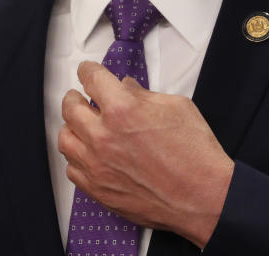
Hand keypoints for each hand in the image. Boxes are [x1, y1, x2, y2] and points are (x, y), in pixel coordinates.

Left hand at [59, 61, 233, 247]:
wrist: (204, 197)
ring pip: (65, 140)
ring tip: (81, 126)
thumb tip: (126, 88)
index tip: (87, 71)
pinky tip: (88, 155)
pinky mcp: (99, 190)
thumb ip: (144, 95)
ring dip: (72, 128)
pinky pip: (73, 170)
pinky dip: (77, 158)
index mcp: (122, 109)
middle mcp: (103, 137)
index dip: (87, 70)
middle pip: (70, 108)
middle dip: (75, 97)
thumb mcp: (176, 107)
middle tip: (80, 97)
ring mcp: (97, 166)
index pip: (91, 79)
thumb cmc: (196, 153)